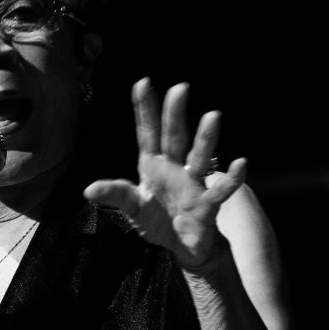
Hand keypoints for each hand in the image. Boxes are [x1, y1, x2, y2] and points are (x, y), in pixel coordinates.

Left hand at [84, 78, 247, 268]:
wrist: (182, 247)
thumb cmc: (158, 222)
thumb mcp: (133, 208)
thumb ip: (116, 195)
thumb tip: (88, 189)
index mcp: (153, 166)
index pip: (148, 133)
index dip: (145, 110)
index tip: (143, 82)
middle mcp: (175, 169)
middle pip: (175, 137)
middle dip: (176, 114)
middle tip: (180, 88)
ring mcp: (193, 184)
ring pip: (200, 156)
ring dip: (206, 138)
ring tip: (213, 115)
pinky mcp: (207, 204)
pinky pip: (221, 189)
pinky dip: (232, 178)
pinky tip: (240, 164)